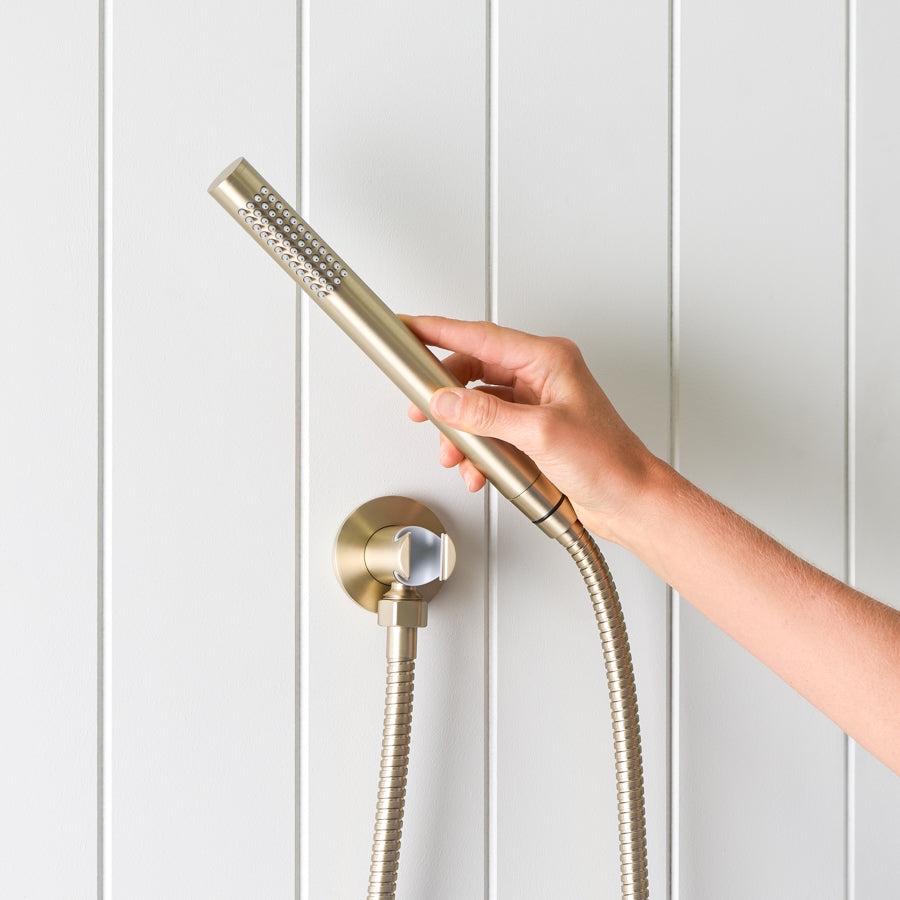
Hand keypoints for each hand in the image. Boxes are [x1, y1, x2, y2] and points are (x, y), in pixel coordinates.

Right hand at [402, 316, 659, 542]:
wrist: (629, 500)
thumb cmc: (608, 461)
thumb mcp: (540, 434)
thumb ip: (488, 414)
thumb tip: (447, 400)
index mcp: (548, 360)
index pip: (481, 336)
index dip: (438, 331)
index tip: (408, 327)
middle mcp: (541, 376)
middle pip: (473, 370)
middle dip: (446, 396)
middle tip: (421, 409)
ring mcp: (536, 403)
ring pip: (477, 404)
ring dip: (461, 431)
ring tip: (455, 454)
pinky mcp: (531, 430)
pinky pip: (490, 430)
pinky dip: (478, 449)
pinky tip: (478, 470)